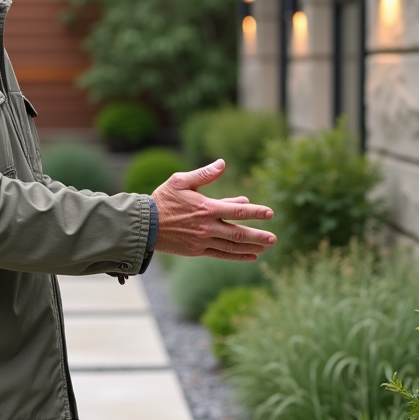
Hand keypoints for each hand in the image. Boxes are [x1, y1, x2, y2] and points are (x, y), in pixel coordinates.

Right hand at [151, 159, 276, 260]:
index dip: (255, 212)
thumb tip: (223, 163)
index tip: (270, 213)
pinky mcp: (196, 251)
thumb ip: (204, 174)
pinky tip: (250, 256)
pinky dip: (237, 256)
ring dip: (251, 247)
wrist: (144, 225)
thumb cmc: (163, 200)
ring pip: (232, 246)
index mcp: (206, 208)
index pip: (237, 211)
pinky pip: (221, 255)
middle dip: (258, 236)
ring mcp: (202, 241)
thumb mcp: (181, 181)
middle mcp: (207, 227)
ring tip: (266, 247)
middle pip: (238, 233)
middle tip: (273, 238)